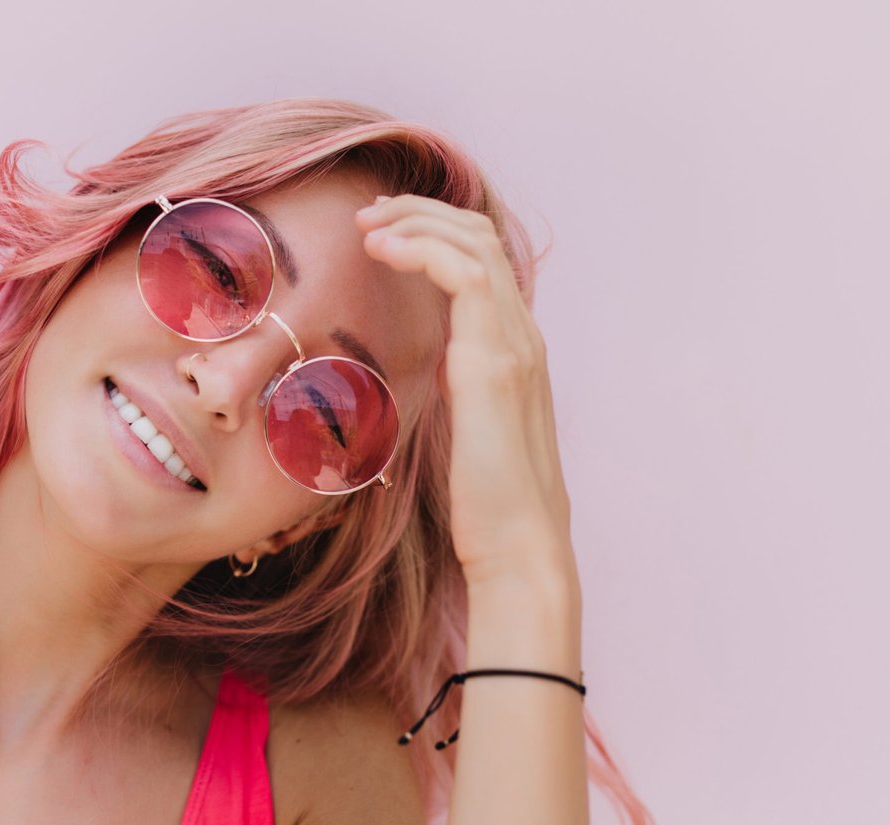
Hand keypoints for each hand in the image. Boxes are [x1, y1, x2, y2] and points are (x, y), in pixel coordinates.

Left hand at [356, 193, 578, 594]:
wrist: (519, 545)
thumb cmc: (485, 503)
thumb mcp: (466, 428)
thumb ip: (458, 387)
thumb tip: (434, 370)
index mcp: (515, 348)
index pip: (483, 260)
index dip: (433, 232)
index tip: (381, 233)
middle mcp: (523, 335)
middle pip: (480, 237)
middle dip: (420, 214)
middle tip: (367, 216)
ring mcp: (516, 344)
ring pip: (474, 244)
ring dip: (415, 223)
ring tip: (367, 227)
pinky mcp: (496, 361)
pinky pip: (465, 275)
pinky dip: (421, 250)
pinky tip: (383, 253)